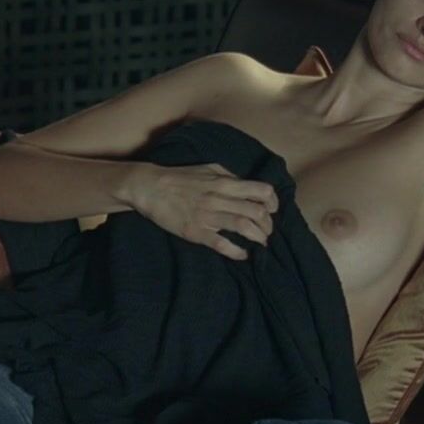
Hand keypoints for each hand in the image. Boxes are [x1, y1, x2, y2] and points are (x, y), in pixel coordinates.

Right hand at [129, 163, 278, 260]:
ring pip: (243, 226)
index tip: (272, 210)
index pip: (262, 190)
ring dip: (258, 237)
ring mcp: (207, 216)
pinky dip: (237, 252)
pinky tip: (243, 255)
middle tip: (266, 231)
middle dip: (268, 225)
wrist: (150, 187)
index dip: (273, 202)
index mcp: (224, 182)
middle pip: (257, 211)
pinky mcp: (195, 232)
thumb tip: (247, 187)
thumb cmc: (179, 177)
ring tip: (260, 243)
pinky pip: (221, 244)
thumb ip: (229, 177)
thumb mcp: (208, 168)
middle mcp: (219, 198)